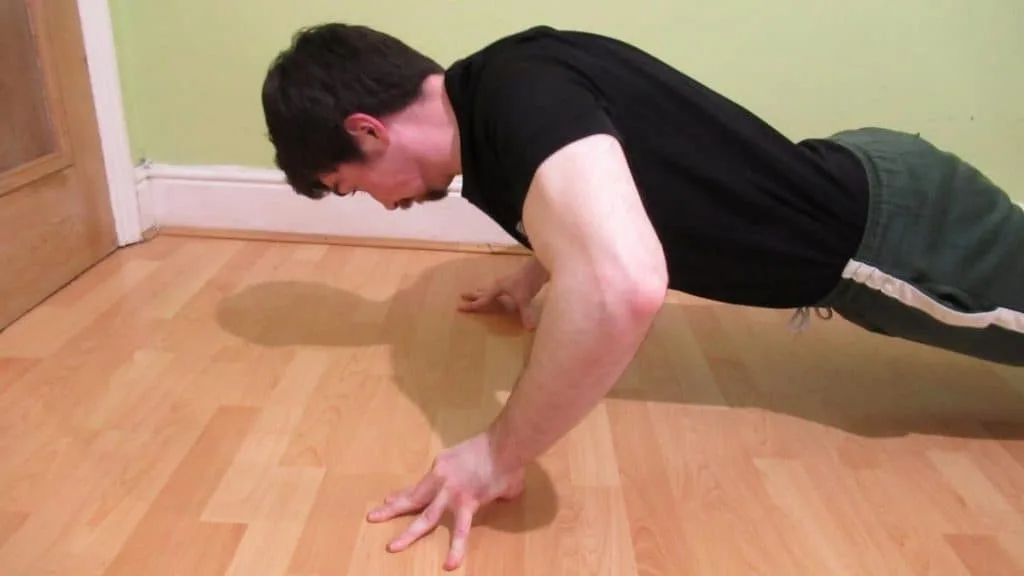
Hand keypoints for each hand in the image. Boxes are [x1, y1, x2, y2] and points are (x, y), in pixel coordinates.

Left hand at [366, 432, 524, 570]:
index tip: (391, 498)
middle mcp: (440, 479)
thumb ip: (480, 477)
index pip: (421, 484)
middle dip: (392, 508)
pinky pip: (460, 530)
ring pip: (426, 517)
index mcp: (442, 466)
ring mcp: (451, 492)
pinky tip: (449, 564)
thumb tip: (501, 489)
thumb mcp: (477, 460)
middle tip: (374, 517)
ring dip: (408, 533)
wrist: (506, 444)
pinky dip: (455, 548)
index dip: (404, 493)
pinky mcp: (467, 503)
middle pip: (413, 497)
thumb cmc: (498, 451)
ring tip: (393, 546)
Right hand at [457, 257, 547, 329]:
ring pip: (490, 288)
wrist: (540, 266)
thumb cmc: (528, 280)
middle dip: (473, 295)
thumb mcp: (525, 298)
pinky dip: (494, 291)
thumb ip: (526, 314)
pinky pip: (499, 289)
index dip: (473, 305)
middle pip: (483, 291)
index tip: (459, 308)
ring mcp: (507, 283)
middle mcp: (499, 285)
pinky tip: (498, 292)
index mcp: (498, 288)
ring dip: (482, 291)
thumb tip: (529, 329)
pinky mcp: (514, 283)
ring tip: (474, 291)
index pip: (483, 299)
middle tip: (461, 296)